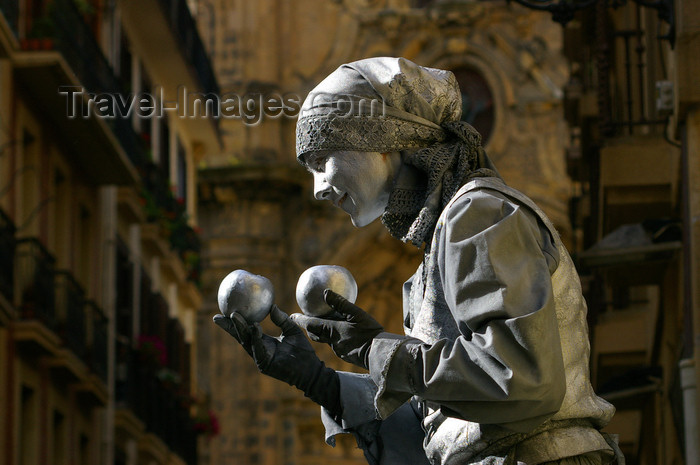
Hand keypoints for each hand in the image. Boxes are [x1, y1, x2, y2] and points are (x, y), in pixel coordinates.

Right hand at [213, 305, 340, 413]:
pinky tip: (254, 327)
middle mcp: (259, 349)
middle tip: (219, 316)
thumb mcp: (292, 330)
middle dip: (229, 327)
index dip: (235, 323)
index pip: (246, 330)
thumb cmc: (302, 351)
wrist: (310, 369)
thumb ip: (281, 319)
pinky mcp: (265, 364)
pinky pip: (258, 349)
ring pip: (247, 342)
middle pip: (240, 336)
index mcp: (263, 342)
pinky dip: (255, 338)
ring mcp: (261, 358)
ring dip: (241, 329)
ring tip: (234, 316)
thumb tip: (272, 306)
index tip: (225, 312)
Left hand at [291, 290, 383, 368]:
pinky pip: (336, 345)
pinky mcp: (345, 355)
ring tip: (327, 325)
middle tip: (307, 321)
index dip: (301, 320)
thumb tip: (325, 292)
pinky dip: (335, 339)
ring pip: (326, 340)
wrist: (379, 353)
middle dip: (309, 328)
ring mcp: (338, 350)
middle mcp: (332, 341)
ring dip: (323, 333)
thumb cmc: (369, 332)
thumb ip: (340, 303)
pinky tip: (344, 335)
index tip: (291, 316)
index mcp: (332, 330)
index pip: (311, 324)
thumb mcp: (356, 314)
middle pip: (315, 335)